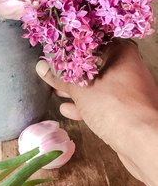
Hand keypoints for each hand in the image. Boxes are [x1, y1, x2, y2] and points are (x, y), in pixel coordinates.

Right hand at [36, 39, 157, 185]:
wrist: (144, 143)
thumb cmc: (114, 107)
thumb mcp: (80, 89)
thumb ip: (60, 77)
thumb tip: (41, 66)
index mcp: (121, 52)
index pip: (91, 42)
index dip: (70, 47)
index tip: (53, 51)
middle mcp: (128, 67)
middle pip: (93, 64)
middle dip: (71, 71)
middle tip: (51, 72)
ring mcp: (130, 90)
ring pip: (97, 85)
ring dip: (76, 89)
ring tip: (55, 91)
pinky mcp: (128, 110)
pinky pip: (103, 102)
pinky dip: (86, 104)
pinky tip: (68, 109)